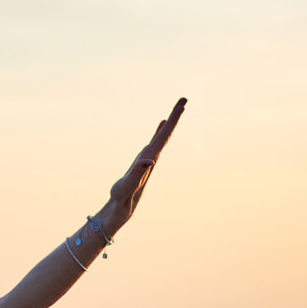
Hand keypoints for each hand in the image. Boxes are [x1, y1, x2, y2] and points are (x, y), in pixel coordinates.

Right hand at [91, 97, 184, 237]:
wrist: (123, 208)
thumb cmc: (122, 198)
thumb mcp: (127, 186)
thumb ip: (138, 173)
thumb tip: (150, 161)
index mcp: (150, 159)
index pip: (164, 136)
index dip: (172, 120)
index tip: (181, 106)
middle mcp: (152, 156)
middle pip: (166, 133)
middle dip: (174, 116)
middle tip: (183, 99)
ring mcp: (149, 158)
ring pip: (162, 136)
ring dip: (169, 122)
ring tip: (177, 109)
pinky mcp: (143, 160)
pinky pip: (154, 141)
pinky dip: (159, 131)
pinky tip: (162, 124)